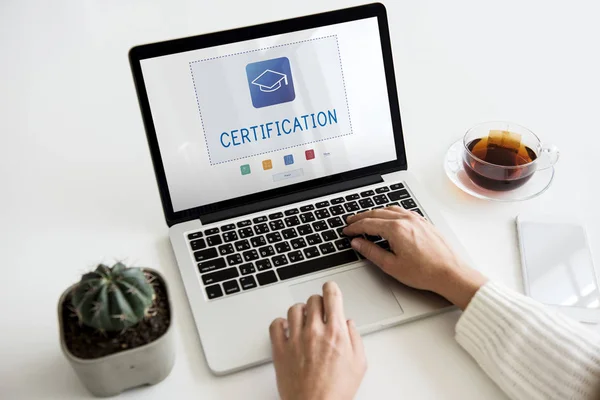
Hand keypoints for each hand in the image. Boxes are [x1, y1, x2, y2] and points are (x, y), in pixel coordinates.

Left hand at [269, 282, 366, 399]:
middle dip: (318, 303)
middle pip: (312, 300)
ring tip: (304, 320)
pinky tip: (287, 329)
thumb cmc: (336, 392)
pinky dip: (280, 323)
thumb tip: (349, 324)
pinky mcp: (280, 350)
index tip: (330, 289)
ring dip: (301, 311)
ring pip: (294, 309)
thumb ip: (355, 339)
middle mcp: (314, 331)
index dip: (331, 288)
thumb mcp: (359, 364)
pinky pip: (275, 325)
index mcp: (336, 332)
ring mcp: (295, 339)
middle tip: (320, 311)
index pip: (331, 295)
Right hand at [343, 207, 486, 309]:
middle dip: (361, 217)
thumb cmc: (425, 272)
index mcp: (396, 229)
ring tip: (365, 218)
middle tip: (350, 221)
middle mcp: (406, 220)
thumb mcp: (391, 265)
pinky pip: (401, 211)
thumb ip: (371, 251)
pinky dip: (389, 212)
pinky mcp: (423, 222)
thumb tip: (358, 243)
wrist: (450, 273)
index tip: (347, 231)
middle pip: (377, 213)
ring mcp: (416, 219)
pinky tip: (387, 218)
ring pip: (389, 210)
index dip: (354, 227)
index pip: (368, 224)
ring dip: (375, 213)